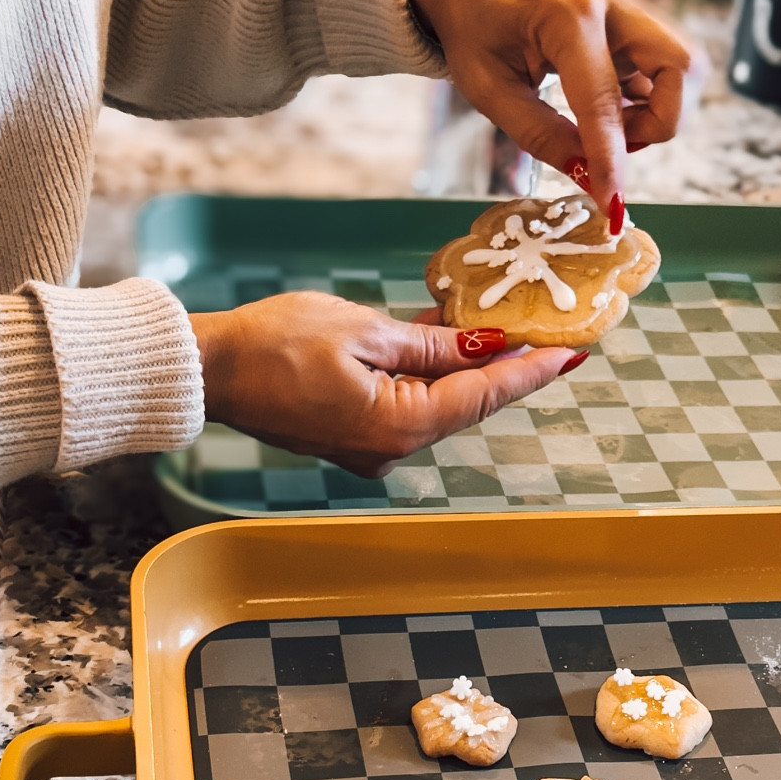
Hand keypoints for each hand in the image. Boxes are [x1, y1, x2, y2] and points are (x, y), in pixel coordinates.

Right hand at [191, 293, 579, 476]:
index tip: (571, 352)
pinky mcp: (354, 437)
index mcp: (399, 425)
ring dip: (465, 368)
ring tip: (506, 330)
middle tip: (548, 335)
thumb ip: (432, 343)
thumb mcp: (365, 330)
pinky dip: (428, 376)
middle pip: (465, 403)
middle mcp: (391, 448)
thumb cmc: (274, 343)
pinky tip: (449, 343)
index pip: (483, 395)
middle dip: (505, 367)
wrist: (209, 369)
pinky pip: (406, 404)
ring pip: (437, 403)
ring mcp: (371, 448)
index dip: (530, 371)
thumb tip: (485, 345)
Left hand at [406, 0, 690, 211]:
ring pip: (682, 68)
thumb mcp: (490, 89)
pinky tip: (608, 107)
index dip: (610, 160)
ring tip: (608, 124)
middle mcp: (611, 5)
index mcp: (567, 15)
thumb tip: (591, 178)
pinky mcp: (631, 25)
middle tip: (611, 141)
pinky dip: (649, 100)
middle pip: (682, 69)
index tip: (612, 205)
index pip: (603, 101)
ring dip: (658, 111)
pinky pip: (664, 69)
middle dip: (659, 122)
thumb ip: (542, 136)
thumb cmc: (473, 26)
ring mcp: (627, 11)